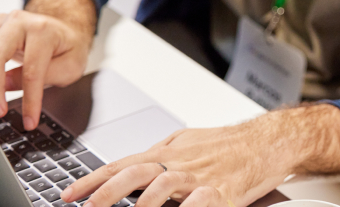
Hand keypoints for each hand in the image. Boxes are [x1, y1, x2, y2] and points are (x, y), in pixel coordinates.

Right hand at [0, 0, 96, 128]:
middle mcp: (20, 22)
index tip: (29, 121)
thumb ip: (44, 76)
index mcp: (44, 31)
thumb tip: (6, 85)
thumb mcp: (71, 65)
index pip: (32, 70)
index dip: (29, 99)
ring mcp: (3, 22)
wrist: (64, 29)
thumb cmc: (68, 48)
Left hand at [61, 103, 339, 206]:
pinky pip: (200, 203)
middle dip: (105, 194)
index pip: (123, 163)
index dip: (93, 180)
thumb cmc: (232, 142)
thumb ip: (162, 151)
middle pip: (136, 173)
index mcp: (170, 151)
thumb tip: (133, 160)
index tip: (68, 194)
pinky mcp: (224, 191)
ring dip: (140, 206)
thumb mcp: (190, 139)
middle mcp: (181, 162)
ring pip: (163, 188)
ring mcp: (202, 177)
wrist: (271, 140)